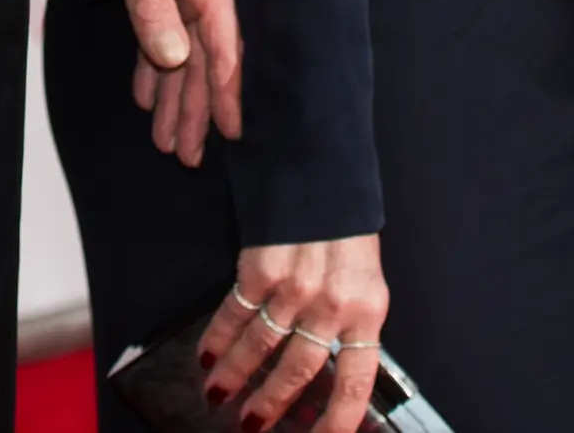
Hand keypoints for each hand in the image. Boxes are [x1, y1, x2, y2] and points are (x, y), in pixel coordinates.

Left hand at [122, 0, 241, 166]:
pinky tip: (144, 97)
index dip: (227, 93)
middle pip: (201, 60)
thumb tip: (173, 61)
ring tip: (164, 141)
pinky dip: (150, 67)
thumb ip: (153, 9)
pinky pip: (157, 35)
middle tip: (186, 157)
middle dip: (192, 109)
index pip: (223, 49)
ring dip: (170, 97)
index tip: (231, 132)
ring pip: (179, 53)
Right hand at [198, 236, 389, 432]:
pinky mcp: (261, 268)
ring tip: (218, 395)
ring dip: (234, 376)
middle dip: (271, 404)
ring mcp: (294, 288)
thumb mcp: (362, 276)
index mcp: (367, 309)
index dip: (340, 420)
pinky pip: (236, 313)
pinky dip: (218, 338)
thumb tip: (321, 367)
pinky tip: (206, 355)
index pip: (356, 380)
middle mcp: (331, 304)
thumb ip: (346, 320)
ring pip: (260, 347)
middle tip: (251, 425)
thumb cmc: (345, 224)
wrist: (321, 166)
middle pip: (298, 372)